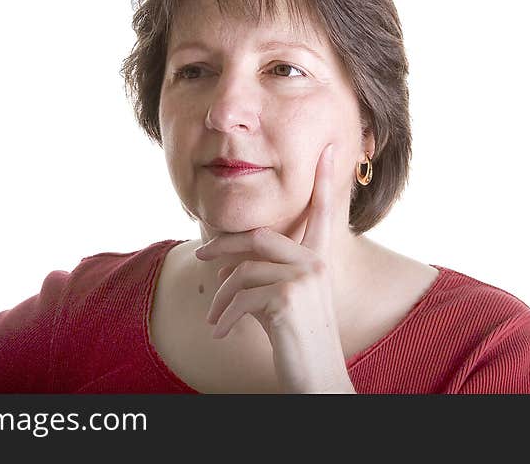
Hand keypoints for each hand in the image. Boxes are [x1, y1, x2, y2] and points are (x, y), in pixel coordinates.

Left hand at [194, 143, 355, 393]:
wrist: (316, 382)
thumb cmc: (297, 344)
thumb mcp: (281, 304)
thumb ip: (263, 276)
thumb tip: (225, 266)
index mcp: (319, 260)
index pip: (323, 213)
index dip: (324, 180)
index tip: (328, 148)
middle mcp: (316, 264)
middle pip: (258, 236)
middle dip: (224, 245)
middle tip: (201, 254)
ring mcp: (304, 279)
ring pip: (243, 271)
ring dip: (220, 297)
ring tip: (214, 318)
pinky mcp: (287, 298)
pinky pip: (240, 296)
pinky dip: (224, 316)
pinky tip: (221, 333)